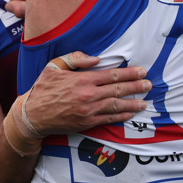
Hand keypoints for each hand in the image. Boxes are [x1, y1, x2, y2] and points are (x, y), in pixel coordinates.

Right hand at [24, 51, 150, 133]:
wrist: (32, 115)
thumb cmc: (43, 88)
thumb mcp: (55, 66)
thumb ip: (76, 58)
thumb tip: (96, 59)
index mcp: (82, 79)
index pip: (112, 75)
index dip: (129, 73)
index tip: (141, 71)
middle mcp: (88, 95)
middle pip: (118, 90)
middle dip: (136, 87)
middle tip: (149, 84)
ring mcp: (88, 111)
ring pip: (116, 106)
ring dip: (132, 103)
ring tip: (145, 101)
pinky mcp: (86, 123)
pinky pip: (108, 119)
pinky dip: (121, 116)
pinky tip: (130, 113)